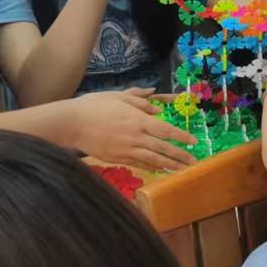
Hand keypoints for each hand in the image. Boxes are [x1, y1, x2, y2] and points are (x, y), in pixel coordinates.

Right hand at [63, 88, 196, 170]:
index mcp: (138, 120)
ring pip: (153, 159)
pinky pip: (138, 164)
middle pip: (163, 148)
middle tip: (194, 162)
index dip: (181, 137)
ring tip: (182, 169)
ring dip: (169, 165)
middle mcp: (135, 137)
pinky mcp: (117, 158)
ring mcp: (126, 149)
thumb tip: (157, 104)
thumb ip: (139, 101)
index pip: (166, 130)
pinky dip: (151, 167)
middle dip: (180, 156)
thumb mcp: (118, 97)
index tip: (193, 142)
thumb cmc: (94, 106)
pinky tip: (160, 169)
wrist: (72, 123)